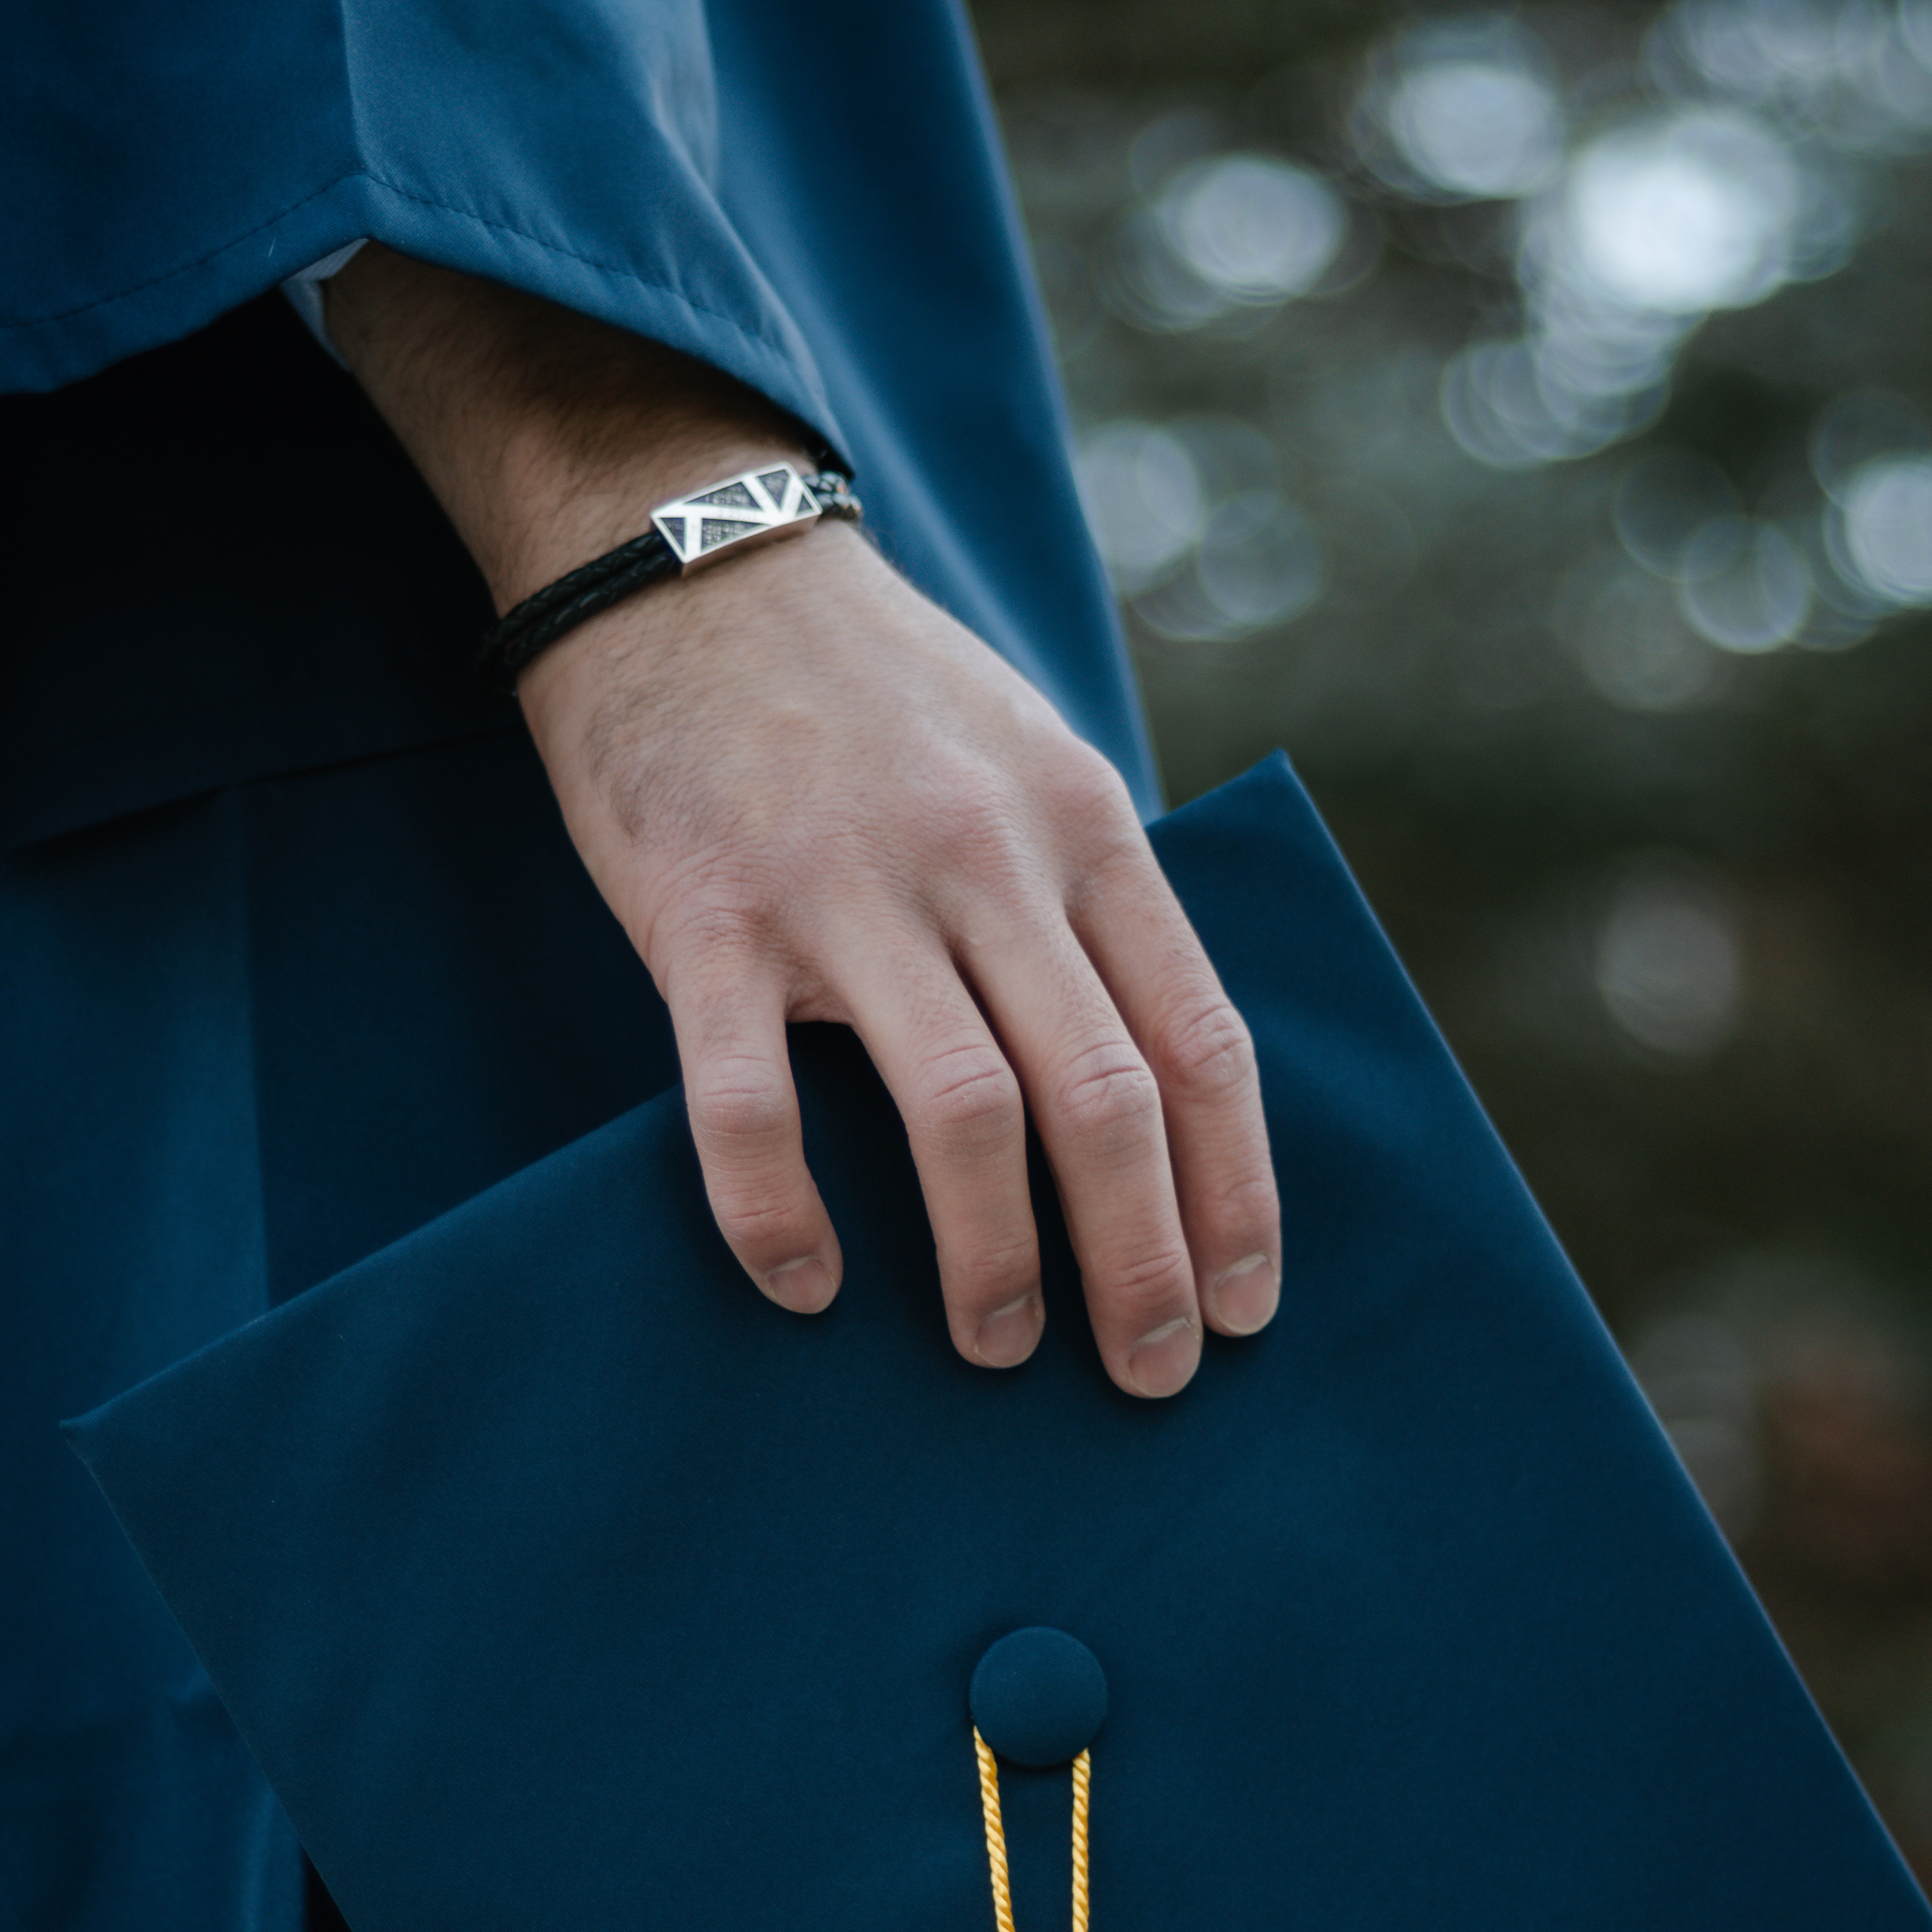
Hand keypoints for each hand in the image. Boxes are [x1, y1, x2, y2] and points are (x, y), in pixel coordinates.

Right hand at [325, 251, 1280, 1398]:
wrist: (684, 559)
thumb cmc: (871, 692)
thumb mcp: (1028, 759)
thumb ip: (1089, 902)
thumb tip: (1158, 1079)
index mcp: (1083, 830)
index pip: (1199, 1043)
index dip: (1236, 1193)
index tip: (1247, 1305)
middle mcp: (984, 862)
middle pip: (1105, 1098)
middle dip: (1142, 1260)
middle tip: (1150, 1372)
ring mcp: (844, 891)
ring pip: (962, 1113)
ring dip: (993, 1260)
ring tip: (1000, 1349)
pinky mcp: (708, 916)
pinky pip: (752, 1101)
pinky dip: (782, 1214)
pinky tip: (808, 1287)